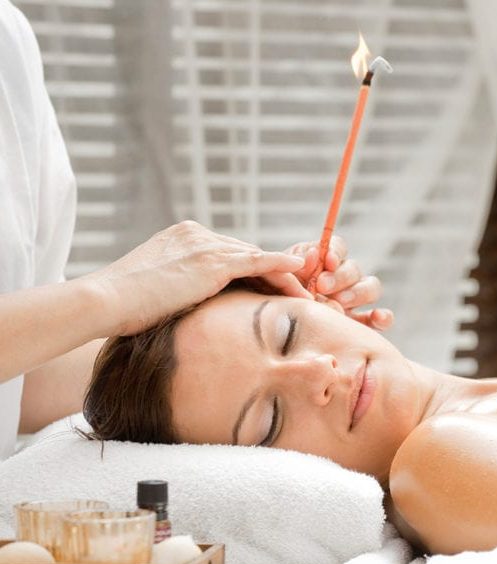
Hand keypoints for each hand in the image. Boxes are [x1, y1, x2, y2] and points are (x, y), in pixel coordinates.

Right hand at [87, 221, 306, 335]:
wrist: (105, 300)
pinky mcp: (213, 262)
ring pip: (256, 258)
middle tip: (297, 292)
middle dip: (272, 274)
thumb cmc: (121, 307)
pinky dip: (281, 266)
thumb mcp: (155, 291)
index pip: (227, 254)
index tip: (270, 291)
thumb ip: (179, 290)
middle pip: (245, 254)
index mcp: (180, 238)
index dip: (252, 273)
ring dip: (283, 276)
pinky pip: (258, 262)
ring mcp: (205, 245)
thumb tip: (188, 309)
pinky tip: (300, 272)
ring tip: (304, 294)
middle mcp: (195, 234)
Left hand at [283, 235, 393, 330]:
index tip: (328, 260)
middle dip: (340, 277)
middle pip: (354, 269)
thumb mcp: (282, 278)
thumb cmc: (277, 297)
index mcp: (324, 262)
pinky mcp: (361, 323)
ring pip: (370, 288)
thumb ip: (298, 265)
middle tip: (322, 287)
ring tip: (339, 303)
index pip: (337, 247)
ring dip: (357, 293)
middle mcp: (343, 278)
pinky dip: (382, 316)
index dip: (336, 252)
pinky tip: (377, 318)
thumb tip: (315, 255)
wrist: (274, 326)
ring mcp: (354, 300)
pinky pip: (379, 318)